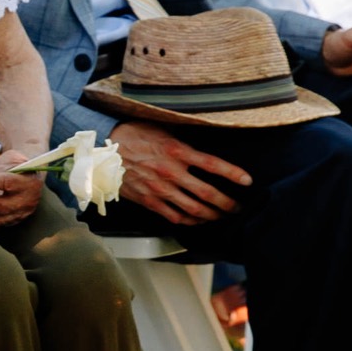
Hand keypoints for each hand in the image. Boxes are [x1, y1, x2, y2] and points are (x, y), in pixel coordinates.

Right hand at [109, 121, 251, 225]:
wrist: (103, 151)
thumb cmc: (132, 135)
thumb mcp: (162, 129)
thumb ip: (184, 140)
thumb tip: (205, 142)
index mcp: (176, 151)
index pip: (213, 164)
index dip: (233, 174)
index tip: (248, 181)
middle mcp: (171, 172)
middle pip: (208, 194)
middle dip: (228, 203)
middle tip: (237, 207)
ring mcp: (160, 189)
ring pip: (194, 210)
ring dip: (212, 215)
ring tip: (221, 216)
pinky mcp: (149, 201)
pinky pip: (175, 217)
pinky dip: (190, 221)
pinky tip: (197, 220)